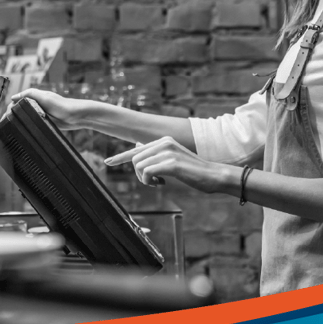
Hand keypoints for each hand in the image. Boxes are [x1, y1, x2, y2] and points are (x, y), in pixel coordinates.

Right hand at [10, 88, 86, 130]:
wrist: (76, 116)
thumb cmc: (61, 105)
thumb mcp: (44, 97)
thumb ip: (30, 94)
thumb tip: (13, 97)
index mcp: (35, 98)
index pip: (18, 102)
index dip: (10, 108)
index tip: (4, 117)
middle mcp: (37, 105)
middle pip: (20, 110)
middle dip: (11, 116)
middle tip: (5, 125)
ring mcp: (40, 115)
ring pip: (25, 118)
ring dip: (18, 122)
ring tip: (10, 129)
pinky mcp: (45, 123)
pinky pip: (33, 125)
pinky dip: (27, 127)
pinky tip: (22, 132)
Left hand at [104, 136, 229, 193]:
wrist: (214, 175)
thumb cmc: (194, 172)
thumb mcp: (173, 160)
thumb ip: (156, 155)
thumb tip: (138, 150)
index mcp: (164, 141)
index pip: (136, 149)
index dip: (120, 157)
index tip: (108, 162)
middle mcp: (164, 142)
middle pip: (135, 159)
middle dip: (140, 175)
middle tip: (154, 182)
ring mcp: (168, 152)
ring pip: (139, 166)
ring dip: (145, 179)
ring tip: (160, 182)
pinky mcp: (171, 163)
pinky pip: (147, 172)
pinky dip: (150, 181)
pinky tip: (163, 183)